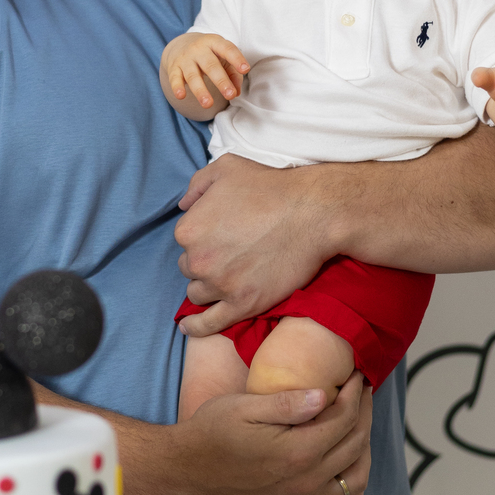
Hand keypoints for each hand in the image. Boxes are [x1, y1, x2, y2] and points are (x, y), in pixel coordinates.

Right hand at [162, 31, 249, 109]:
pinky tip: (181, 96)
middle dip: (221, 81)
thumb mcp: (223, 58)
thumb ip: (233, 73)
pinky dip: (177, 87)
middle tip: (230, 95)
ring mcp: (185, 58)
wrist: (180, 45)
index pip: (227, 49)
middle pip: (211, 66)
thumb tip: (236, 93)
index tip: (245, 69)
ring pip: (193, 75)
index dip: (236, 59)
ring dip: (201, 90)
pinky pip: (175, 78)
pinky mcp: (174, 68)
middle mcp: (199, 49)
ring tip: (208, 104)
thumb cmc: (209, 54)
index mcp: (214, 43)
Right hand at [170, 373, 372, 494]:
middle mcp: (306, 482)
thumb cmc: (211, 433)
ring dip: (364, 452)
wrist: (185, 472)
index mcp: (297, 451)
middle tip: (361, 393)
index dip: (355, 394)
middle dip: (364, 414)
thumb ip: (287, 403)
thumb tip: (325, 395)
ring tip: (358, 428)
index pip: (344, 419)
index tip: (355, 376)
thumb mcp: (244, 407)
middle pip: (355, 446)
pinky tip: (350, 478)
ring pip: (355, 481)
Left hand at [174, 153, 334, 334]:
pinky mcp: (243, 304)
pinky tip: (188, 328)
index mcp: (188, 228)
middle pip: (191, 268)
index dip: (204, 238)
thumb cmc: (271, 187)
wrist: (312, 213)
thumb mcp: (226, 167)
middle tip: (232, 253)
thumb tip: (182, 205)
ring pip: (199, 294)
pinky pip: (208, 324)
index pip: (185, 241)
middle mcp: (198, 259)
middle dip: (206, 262)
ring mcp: (220, 285)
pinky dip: (196, 327)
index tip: (224, 235)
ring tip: (229, 278)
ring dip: (209, 287)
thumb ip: (196, 184)